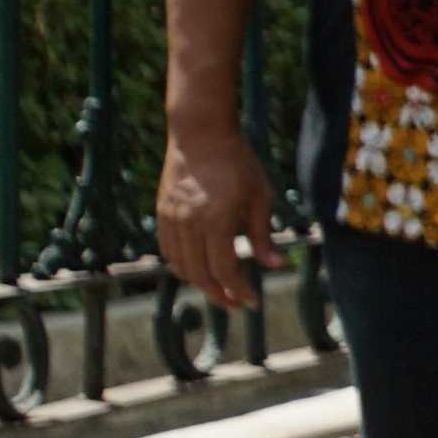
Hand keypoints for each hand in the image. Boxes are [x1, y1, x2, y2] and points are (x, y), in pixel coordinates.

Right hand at [154, 105, 276, 311]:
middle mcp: (188, 222)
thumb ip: (263, 235)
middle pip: (199, 273)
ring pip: (179, 265)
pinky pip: (168, 249)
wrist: (200, 133)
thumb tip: (275, 265)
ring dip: (199, 283)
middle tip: (236, 304)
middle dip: (219, 294)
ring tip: (220, 290)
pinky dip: (182, 265)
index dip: (238, 291)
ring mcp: (171, 217)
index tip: (252, 302)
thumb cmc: (237, 162)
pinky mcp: (162, 211)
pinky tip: (198, 268)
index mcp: (215, 220)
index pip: (224, 269)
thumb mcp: (260, 197)